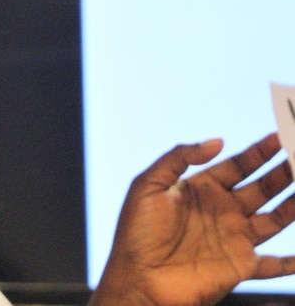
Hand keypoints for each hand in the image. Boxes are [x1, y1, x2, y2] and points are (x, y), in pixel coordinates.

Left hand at [90, 133, 294, 305]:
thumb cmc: (136, 233)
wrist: (137, 278)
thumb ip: (179, 157)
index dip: (258, 152)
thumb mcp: (148, 184)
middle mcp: (221, 211)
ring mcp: (233, 238)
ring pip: (275, 217)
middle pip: (262, 187)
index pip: (237, 165)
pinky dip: (289, 262)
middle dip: (283, 172)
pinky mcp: (240, 266)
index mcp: (200, 189)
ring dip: (293, 203)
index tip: (279, 137)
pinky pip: (273, 265)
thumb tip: (217, 141)